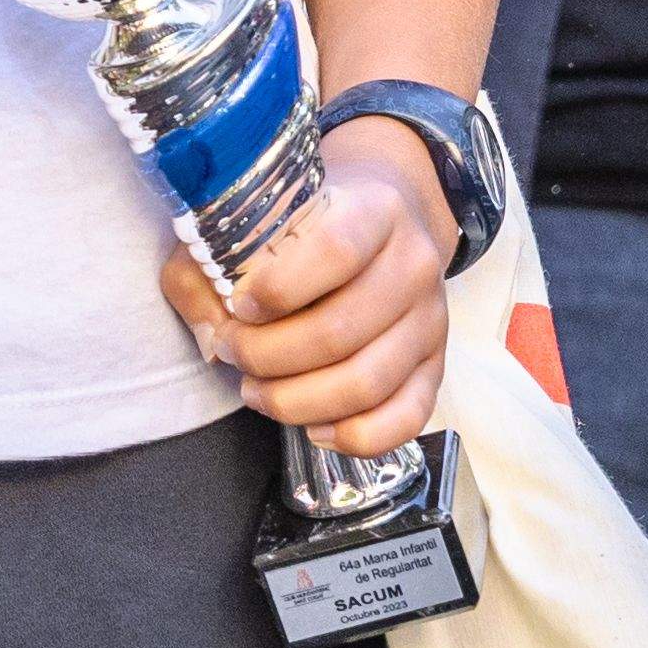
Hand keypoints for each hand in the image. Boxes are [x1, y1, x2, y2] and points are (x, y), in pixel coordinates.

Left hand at [165, 122, 453, 463]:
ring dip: (298, 401)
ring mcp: (431, 320)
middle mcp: (414, 264)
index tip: (239, 305)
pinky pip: (406, 419)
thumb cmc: (304, 224)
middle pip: (341, 331)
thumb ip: (210, 267)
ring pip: (367, 383)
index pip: (336, 251)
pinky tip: (313, 427)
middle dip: (268, 356)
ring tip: (256, 392)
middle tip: (232, 353)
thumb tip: (211, 334)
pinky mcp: (437, 366)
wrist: (381, 222)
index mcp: (376, 210)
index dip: (280, 288)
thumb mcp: (251, 220)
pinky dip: (355, 436)